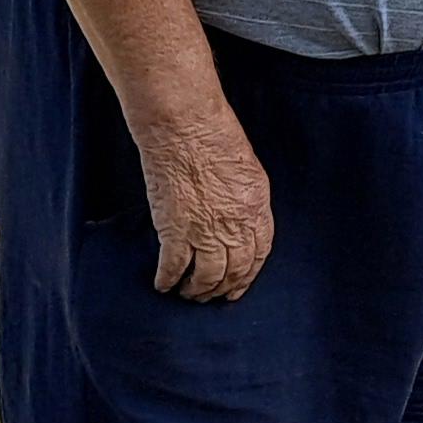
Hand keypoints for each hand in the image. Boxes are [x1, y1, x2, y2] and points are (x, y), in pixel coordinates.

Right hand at [136, 99, 274, 300]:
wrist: (185, 127)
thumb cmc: (214, 137)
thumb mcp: (247, 171)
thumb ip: (245, 201)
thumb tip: (239, 223)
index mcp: (256, 208)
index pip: (259, 254)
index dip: (248, 275)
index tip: (238, 288)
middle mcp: (235, 225)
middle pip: (233, 270)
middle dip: (222, 288)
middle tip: (210, 295)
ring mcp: (204, 230)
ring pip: (206, 276)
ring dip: (196, 290)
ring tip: (188, 293)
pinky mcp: (174, 230)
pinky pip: (173, 266)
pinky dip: (168, 279)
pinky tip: (163, 284)